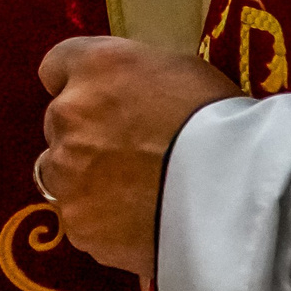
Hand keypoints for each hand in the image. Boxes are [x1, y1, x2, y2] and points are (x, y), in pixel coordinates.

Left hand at [35, 38, 239, 277]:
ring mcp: (66, 174)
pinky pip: (84, 220)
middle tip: (131, 153)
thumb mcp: (181, 70)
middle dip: (87, 135)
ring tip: (135, 195)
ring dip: (87, 180)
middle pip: (59, 125)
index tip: (99, 99)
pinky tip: (141, 223)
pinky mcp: (79, 225)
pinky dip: (104, 222)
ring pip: (62, 176)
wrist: (233, 191)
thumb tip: (124, 97)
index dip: (79, 84)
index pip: (57, 65)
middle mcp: (66, 115)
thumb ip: (136, 79)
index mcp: (94, 67)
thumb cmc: (221, 119)